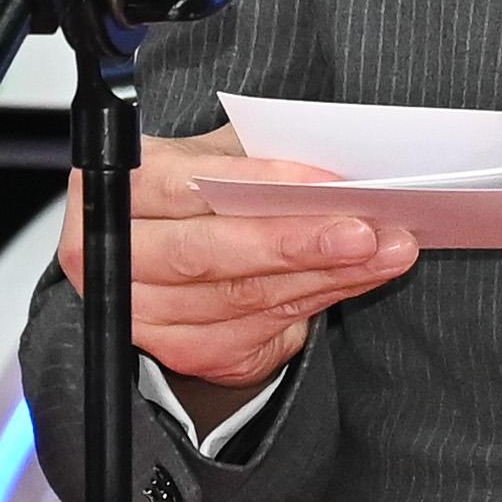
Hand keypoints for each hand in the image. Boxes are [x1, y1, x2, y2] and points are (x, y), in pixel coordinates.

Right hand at [59, 126, 417, 426]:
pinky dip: (312, 303)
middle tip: (366, 231)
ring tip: (383, 251)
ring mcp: (145, 313)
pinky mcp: (183, 349)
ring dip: (322, 276)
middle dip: (296, 242)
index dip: (261, 184)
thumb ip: (255, 152)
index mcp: (120, 188)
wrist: (168, 247)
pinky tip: (355, 279)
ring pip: (240, 298)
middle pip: (209, 254)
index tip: (327, 183)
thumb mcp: (213, 152)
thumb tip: (334, 154)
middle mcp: (119, 256)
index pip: (190, 186)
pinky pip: (255, 332)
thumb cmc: (196, 188)